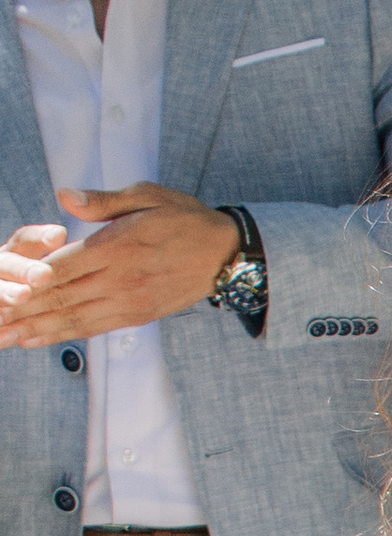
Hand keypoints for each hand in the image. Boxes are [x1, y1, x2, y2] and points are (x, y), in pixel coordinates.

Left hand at [0, 186, 240, 346]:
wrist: (226, 254)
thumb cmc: (184, 218)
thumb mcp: (147, 195)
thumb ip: (102, 201)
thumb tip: (63, 198)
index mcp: (118, 245)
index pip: (63, 265)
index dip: (29, 279)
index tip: (3, 288)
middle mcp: (121, 279)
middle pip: (61, 297)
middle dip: (22, 311)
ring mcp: (129, 301)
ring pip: (73, 319)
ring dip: (34, 330)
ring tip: (4, 338)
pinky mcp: (137, 316)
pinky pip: (93, 328)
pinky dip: (61, 336)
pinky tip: (36, 340)